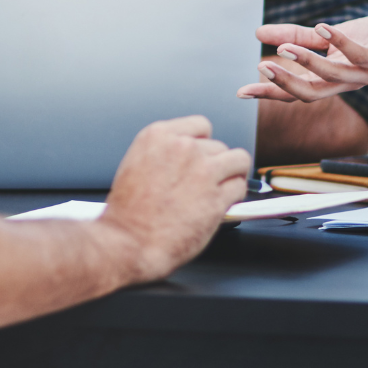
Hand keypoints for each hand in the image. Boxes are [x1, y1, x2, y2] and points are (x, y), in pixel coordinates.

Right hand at [99, 115, 252, 282]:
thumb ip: (164, 154)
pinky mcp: (217, 197)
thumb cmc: (128, 213)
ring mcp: (202, 171)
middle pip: (218, 146)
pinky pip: (240, 186)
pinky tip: (225, 203)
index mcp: (159, 136)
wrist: (129, 242)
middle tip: (207, 182)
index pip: (200, 126)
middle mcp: (184, 148)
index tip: (202, 156)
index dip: (203, 143)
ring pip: (238, 160)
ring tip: (225, 187)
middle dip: (215, 164)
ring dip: (233, 174)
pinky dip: (236, 195)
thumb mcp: (136, 164)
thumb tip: (185, 157)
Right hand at [236, 13, 367, 102]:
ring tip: (284, 49)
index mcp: (332, 80)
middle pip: (311, 93)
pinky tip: (323, 27)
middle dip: (285, 84)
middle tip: (260, 69)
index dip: (270, 93)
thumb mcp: (330, 35)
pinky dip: (340, 42)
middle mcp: (348, 83)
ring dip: (307, 63)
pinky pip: (359, 56)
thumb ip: (298, 37)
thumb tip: (258, 33)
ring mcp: (367, 75)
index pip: (296, 92)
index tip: (242, 92)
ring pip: (332, 77)